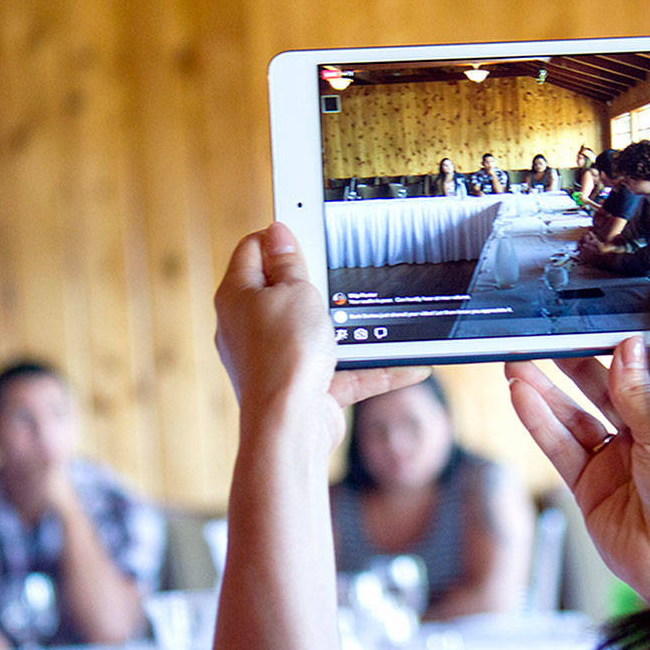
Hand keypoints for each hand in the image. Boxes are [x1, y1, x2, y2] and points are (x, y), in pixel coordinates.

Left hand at [214, 223, 428, 443]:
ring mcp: (276, 358)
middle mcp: (250, 327)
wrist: (290, 424)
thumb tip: (278, 231)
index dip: (281, 236)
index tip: (309, 226)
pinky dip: (373, 368)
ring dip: (351, 328)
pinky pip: (344, 371)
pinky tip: (412, 365)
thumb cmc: (285, 353)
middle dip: (318, 282)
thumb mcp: (295, 291)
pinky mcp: (304, 386)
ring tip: (380, 317)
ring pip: (319, 332)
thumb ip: (290, 262)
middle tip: (343, 269)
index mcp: (237, 296)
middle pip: (285, 291)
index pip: (253, 250)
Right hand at [505, 337, 649, 605]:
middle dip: (568, 364)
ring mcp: (612, 462)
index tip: (585, 327)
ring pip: (571, 417)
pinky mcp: (589, 487)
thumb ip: (640, 396)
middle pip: (597, 390)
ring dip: (543, 391)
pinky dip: (539, 423)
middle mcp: (639, 437)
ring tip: (517, 365)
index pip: (632, 374)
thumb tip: (627, 348)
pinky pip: (560, 448)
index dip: (608, 350)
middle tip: (542, 339)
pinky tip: (522, 398)